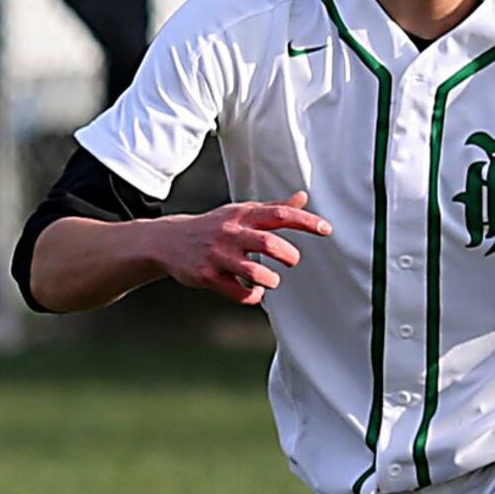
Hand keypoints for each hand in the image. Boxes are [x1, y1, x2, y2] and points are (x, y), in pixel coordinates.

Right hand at [152, 192, 329, 305]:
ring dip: (270, 279)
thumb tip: (302, 197)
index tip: (326, 229)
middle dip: (288, 255)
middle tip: (292, 261)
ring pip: (253, 271)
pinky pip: (237, 292)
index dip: (305, 221)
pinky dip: (253, 296)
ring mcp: (219, 255)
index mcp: (243, 215)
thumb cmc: (214, 226)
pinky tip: (255, 292)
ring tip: (272, 280)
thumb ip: (273, 207)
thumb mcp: (241, 212)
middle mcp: (231, 233)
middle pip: (268, 242)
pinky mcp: (207, 276)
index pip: (279, 214)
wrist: (168, 241)